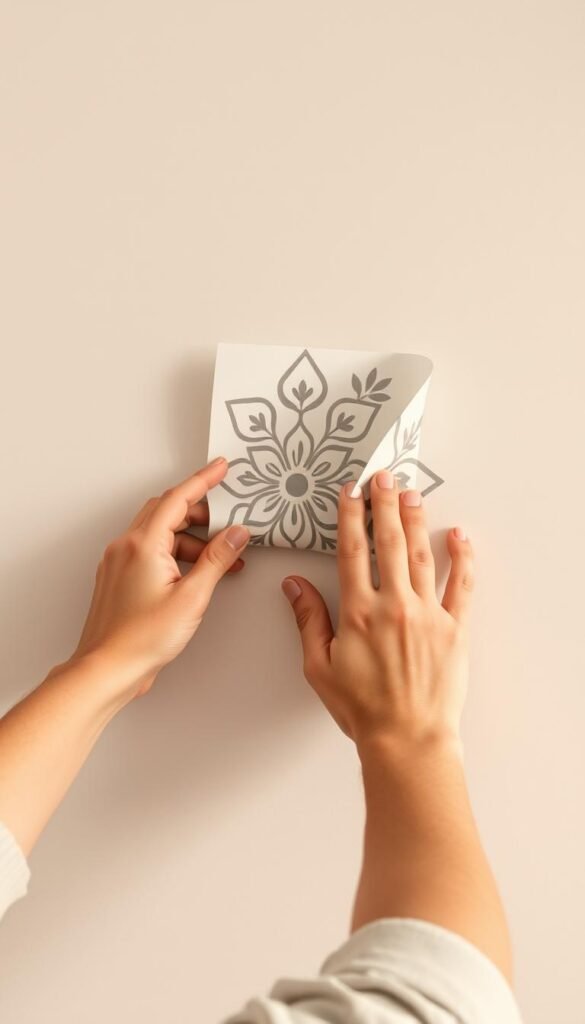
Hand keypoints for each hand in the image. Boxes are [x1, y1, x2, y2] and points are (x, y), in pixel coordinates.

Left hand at [68, 456, 249, 698]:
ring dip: (191, 538)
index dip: (203, 480)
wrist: (108, 667)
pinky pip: (149, 550)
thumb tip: (236, 533)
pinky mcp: (119, 577)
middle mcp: (126, 547)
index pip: (178, 498)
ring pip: (159, 532)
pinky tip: (195, 572)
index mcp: (143, 544)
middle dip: (200, 511)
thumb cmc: (142, 638)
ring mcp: (119, 561)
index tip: (221, 468)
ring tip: (219, 559)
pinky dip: (175, 553)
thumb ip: (217, 560)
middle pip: (167, 511)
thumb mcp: (192, 597)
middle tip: (227, 519)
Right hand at [281, 471, 472, 752]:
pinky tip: (458, 535)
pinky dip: (461, 557)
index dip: (349, 516)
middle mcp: (393, 605)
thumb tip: (294, 586)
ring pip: (420, 555)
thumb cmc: (362, 709)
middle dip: (384, 504)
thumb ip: (308, 621)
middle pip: (388, 542)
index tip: (350, 492)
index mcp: (358, 612)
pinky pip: (460, 584)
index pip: (351, 551)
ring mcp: (427, 614)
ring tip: (411, 493)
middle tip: (383, 477)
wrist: (407, 740)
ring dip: (415, 520)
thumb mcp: (320, 667)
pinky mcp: (454, 628)